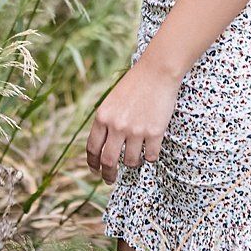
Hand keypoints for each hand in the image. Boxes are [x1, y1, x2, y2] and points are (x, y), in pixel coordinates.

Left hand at [86, 59, 181, 184]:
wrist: (157, 71)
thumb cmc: (135, 83)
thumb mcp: (112, 101)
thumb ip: (106, 121)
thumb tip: (103, 146)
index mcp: (103, 117)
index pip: (92, 148)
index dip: (93, 163)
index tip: (95, 170)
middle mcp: (117, 126)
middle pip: (108, 161)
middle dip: (108, 174)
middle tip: (110, 179)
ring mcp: (136, 130)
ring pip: (131, 161)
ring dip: (133, 163)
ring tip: (136, 159)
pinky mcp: (154, 132)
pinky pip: (151, 156)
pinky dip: (150, 157)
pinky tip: (151, 151)